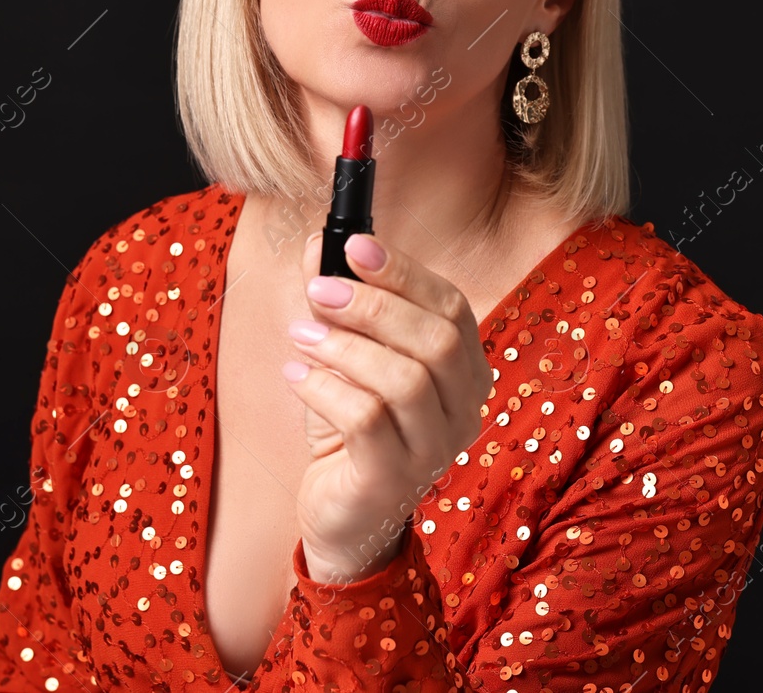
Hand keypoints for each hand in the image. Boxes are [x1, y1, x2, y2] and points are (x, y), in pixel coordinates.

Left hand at [282, 230, 492, 582]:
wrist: (344, 517)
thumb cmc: (351, 431)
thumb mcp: (344, 357)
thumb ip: (336, 302)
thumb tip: (316, 244)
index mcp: (464, 372)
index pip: (452, 308)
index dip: (406, 272)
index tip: (355, 245)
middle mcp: (463, 410)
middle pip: (436, 340)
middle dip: (373, 305)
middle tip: (319, 289)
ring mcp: (434, 450)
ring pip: (404, 380)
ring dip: (345, 346)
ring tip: (300, 334)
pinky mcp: (392, 479)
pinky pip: (366, 420)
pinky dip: (325, 388)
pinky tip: (297, 376)